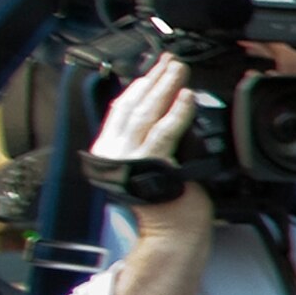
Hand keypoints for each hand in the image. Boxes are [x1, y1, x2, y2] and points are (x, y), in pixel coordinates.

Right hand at [90, 59, 211, 238]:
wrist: (171, 233)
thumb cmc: (167, 201)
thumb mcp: (148, 164)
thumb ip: (147, 140)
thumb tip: (162, 108)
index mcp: (109, 151)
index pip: (120, 109)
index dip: (139, 85)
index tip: (154, 68)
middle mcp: (114, 153)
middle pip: (133, 106)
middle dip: (154, 79)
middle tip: (171, 61)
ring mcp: (129, 159)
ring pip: (147, 113)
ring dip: (165, 87)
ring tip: (179, 70)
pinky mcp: (150, 165)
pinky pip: (165, 132)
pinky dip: (176, 112)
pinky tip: (186, 97)